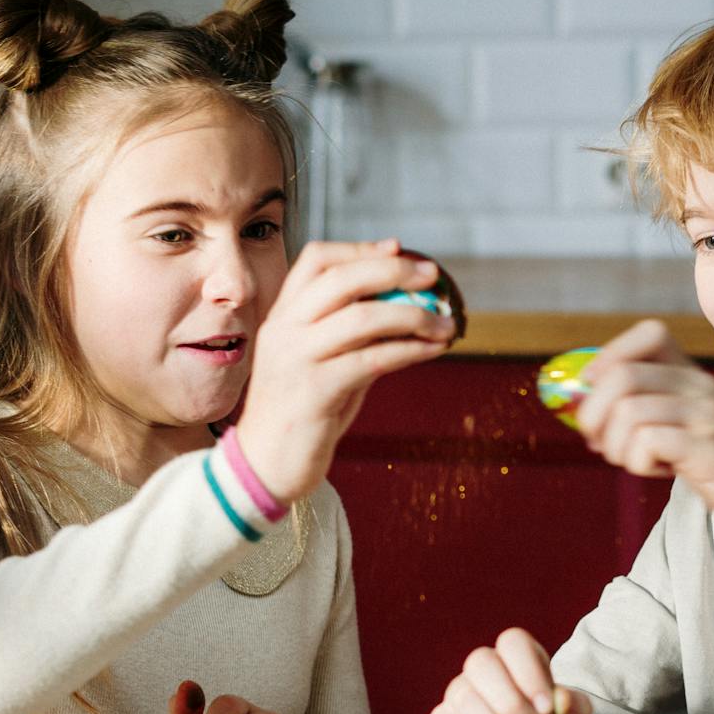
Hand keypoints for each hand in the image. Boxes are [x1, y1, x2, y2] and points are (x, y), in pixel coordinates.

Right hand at [235, 239, 456, 503]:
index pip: (316, 259)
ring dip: (413, 316)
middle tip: (433, 278)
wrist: (266, 465)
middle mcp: (284, 329)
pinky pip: (372, 360)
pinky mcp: (314, 392)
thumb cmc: (303, 412)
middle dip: (394, 272)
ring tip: (446, 323)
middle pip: (342, 278)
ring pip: (362, 317)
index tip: (399, 249)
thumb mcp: (324, 361)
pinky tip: (434, 349)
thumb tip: (409, 305)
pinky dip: (410, 350)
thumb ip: (354, 333)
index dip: (360, 249)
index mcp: (282, 315)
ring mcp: (296, 359)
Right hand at [426, 628, 592, 713]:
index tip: (546, 709)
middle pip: (480, 662)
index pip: (513, 642)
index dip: (528, 671)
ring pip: (465, 699)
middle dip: (511, 703)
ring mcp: (459, 697)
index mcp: (519, 660)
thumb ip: (575, 710)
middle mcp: (484, 671)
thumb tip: (561, 699)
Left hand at [573, 320, 713, 542]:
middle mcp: (700, 386)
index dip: (609, 357)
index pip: (648, 333)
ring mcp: (706, 415)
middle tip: (600, 442)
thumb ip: (649, 409)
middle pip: (621, 376)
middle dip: (593, 413)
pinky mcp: (708, 448)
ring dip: (616, 445)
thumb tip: (584, 411)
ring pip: (628, 411)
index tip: (596, 391)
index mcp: (694, 374)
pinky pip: (649, 442)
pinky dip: (638, 462)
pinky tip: (659, 470)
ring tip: (634, 461)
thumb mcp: (689, 423)